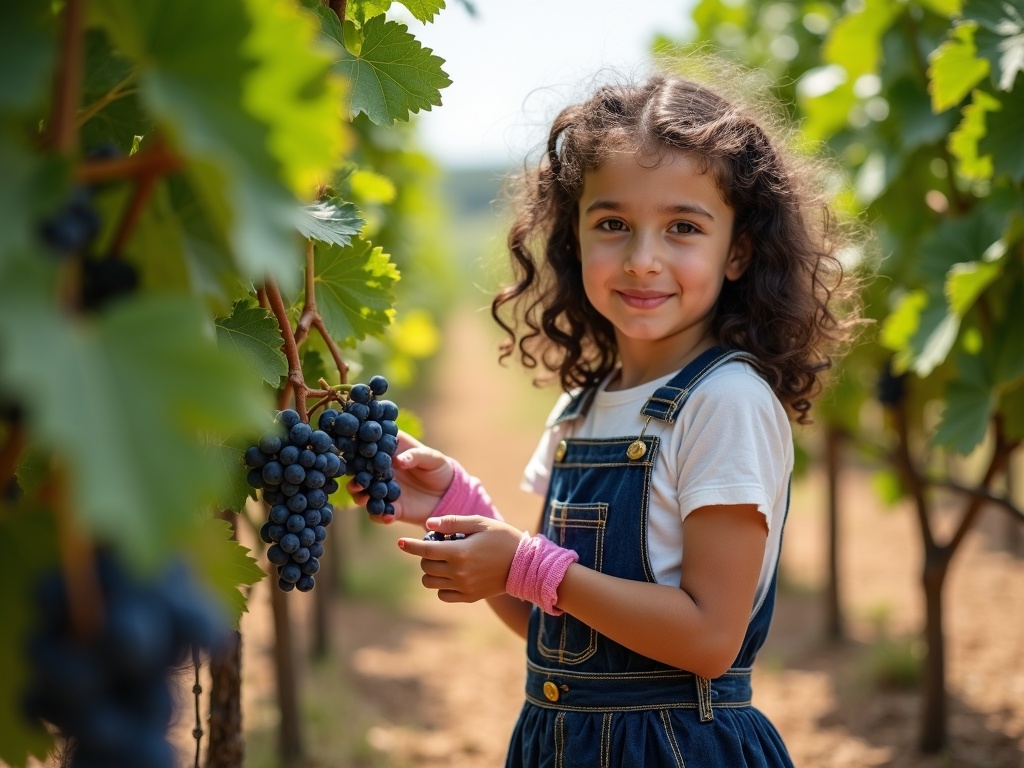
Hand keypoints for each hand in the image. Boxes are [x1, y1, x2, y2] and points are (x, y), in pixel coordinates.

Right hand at [346, 430, 453, 526]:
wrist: (448, 493)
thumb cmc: (438, 468)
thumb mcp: (432, 458)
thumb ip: (415, 456)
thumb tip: (398, 460)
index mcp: (390, 452)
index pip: (372, 448)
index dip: (364, 450)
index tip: (359, 454)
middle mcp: (381, 471)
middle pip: (361, 473)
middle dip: (356, 478)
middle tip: (358, 483)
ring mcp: (383, 490)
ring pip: (364, 494)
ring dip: (360, 497)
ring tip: (364, 499)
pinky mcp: (390, 508)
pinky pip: (379, 513)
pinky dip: (380, 515)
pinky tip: (389, 516)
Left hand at [396, 515, 524, 602]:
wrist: (525, 564)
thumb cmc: (503, 538)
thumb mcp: (480, 523)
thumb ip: (452, 523)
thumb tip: (428, 525)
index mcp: (460, 552)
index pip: (425, 551)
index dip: (410, 546)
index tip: (399, 542)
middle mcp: (459, 573)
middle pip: (426, 566)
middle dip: (425, 555)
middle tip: (439, 546)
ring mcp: (464, 587)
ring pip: (430, 582)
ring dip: (431, 570)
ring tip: (445, 560)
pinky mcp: (469, 597)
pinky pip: (443, 595)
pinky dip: (441, 585)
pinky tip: (451, 574)